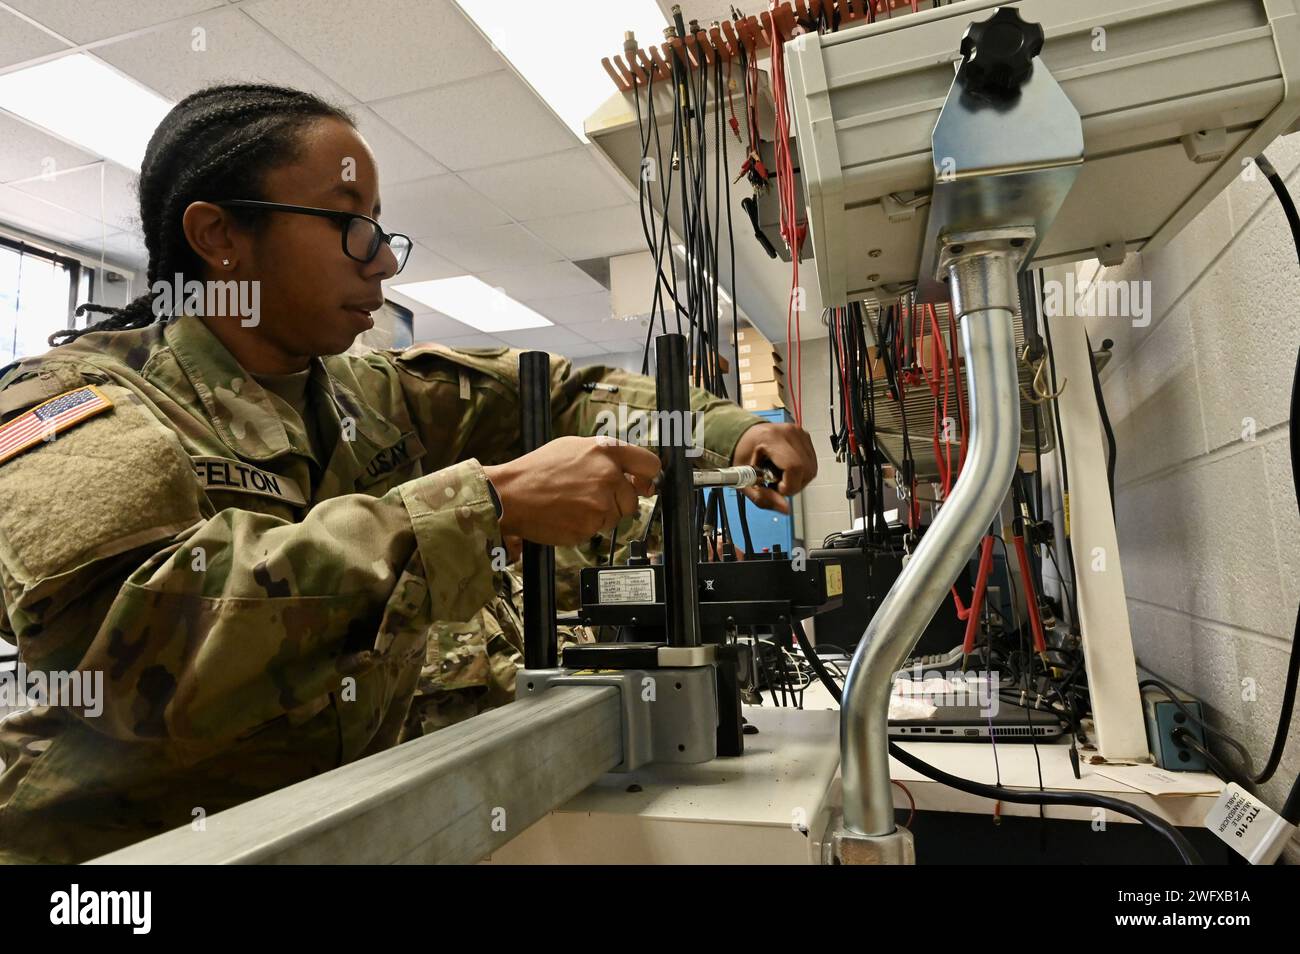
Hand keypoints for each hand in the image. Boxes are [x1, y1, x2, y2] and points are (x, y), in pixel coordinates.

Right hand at [484, 436, 660, 545]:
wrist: (511, 495)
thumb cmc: (538, 471)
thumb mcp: (574, 447)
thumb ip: (608, 457)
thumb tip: (635, 474)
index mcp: (606, 451)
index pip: (650, 465)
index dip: (647, 477)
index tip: (643, 484)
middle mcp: (608, 475)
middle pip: (633, 499)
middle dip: (617, 501)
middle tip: (589, 496)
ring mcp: (601, 503)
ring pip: (616, 517)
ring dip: (601, 515)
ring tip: (574, 504)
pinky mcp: (591, 526)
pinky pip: (598, 530)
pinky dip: (586, 526)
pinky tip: (568, 515)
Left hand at [732, 422, 817, 513]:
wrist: (744, 438)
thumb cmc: (742, 455)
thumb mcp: (745, 480)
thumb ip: (763, 497)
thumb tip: (785, 509)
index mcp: (770, 438)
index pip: (794, 467)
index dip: (789, 485)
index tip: (776, 488)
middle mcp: (788, 433)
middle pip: (805, 470)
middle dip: (792, 485)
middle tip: (774, 483)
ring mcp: (799, 433)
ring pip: (811, 469)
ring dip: (797, 480)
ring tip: (779, 475)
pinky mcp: (805, 437)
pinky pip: (811, 463)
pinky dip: (801, 472)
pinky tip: (786, 469)